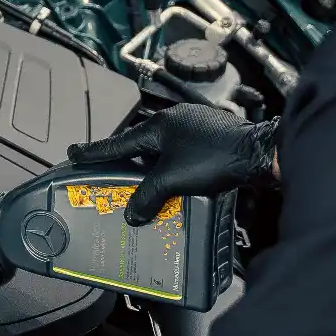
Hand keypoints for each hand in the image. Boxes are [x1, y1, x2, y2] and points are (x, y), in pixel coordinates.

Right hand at [66, 104, 278, 225]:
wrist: (260, 154)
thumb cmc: (215, 159)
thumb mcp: (173, 180)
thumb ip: (148, 196)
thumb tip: (133, 214)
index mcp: (161, 125)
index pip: (119, 142)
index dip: (95, 151)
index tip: (74, 152)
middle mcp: (176, 122)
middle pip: (141, 143)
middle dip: (125, 160)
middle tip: (106, 170)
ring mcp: (196, 127)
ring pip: (163, 149)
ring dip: (151, 167)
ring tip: (139, 182)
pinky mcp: (213, 138)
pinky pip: (181, 152)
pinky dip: (171, 167)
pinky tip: (173, 181)